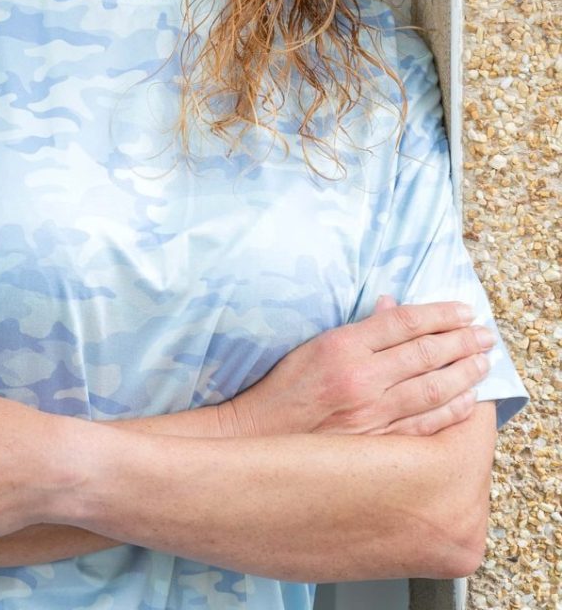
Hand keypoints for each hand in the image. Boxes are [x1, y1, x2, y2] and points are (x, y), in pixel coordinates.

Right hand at [225, 295, 495, 438]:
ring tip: (483, 362)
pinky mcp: (380, 441)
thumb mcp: (316, 344)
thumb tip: (393, 308)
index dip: (439, 315)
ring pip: (433, 389)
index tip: (464, 311)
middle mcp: (362, 377)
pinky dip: (452, 410)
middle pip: (425, 354)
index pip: (403, 323)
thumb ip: (359, 328)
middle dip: (462, 341)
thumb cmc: (287, 386)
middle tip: (485, 334)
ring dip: (465, 373)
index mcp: (343, 346)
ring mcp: (373, 412)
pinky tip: (468, 400)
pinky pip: (427, 423)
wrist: (264, 433)